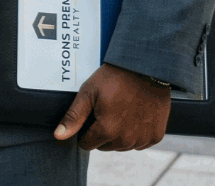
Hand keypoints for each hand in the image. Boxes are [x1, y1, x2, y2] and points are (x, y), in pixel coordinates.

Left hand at [54, 64, 170, 150]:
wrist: (147, 68)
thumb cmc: (116, 78)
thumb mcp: (89, 92)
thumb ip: (74, 117)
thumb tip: (58, 136)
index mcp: (107, 130)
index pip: (87, 144)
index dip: (85, 131)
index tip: (91, 116)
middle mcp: (126, 139)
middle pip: (105, 146)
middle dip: (102, 132)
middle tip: (107, 110)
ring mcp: (143, 139)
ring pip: (122, 146)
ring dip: (119, 134)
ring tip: (121, 111)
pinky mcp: (156, 136)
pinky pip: (140, 143)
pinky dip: (136, 134)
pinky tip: (135, 116)